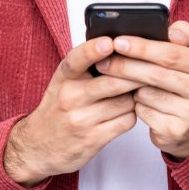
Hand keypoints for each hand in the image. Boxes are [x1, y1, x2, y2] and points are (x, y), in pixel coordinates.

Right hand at [4, 36, 143, 185]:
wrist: (37, 147)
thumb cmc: (57, 108)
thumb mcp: (62, 82)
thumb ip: (85, 66)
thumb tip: (120, 48)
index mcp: (63, 78)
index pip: (76, 60)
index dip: (93, 50)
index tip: (109, 42)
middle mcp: (70, 97)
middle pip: (112, 82)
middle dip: (135, 74)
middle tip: (151, 66)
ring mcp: (82, 120)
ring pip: (125, 102)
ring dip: (135, 95)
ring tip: (135, 91)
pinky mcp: (94, 139)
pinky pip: (126, 121)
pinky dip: (132, 113)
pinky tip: (127, 110)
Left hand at [96, 21, 188, 159]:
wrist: (188, 124)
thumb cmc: (181, 79)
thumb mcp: (185, 54)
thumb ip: (180, 35)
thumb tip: (173, 31)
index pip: (172, 53)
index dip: (142, 47)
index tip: (118, 42)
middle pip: (157, 74)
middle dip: (126, 66)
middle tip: (103, 62)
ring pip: (147, 93)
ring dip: (130, 87)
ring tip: (128, 83)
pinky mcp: (178, 131)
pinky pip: (145, 112)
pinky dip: (137, 105)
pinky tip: (140, 102)